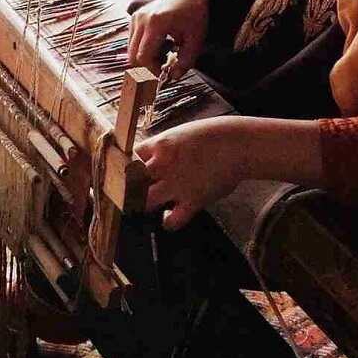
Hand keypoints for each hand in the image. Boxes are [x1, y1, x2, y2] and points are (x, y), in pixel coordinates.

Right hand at [128, 0, 211, 77]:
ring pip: (131, 50)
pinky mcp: (133, 18)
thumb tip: (173, 77)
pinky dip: (143, 48)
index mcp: (156, 23)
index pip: (144, 57)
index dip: (153, 70)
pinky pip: (132, 42)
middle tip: (165, 63)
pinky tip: (159, 43)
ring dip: (145, 56)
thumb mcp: (196, 39)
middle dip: (148, 65)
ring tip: (164, 50)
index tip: (165, 72)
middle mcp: (141, 19)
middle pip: (133, 56)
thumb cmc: (193, 14)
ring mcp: (135, 18)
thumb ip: (186, 60)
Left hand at [136, 115, 323, 229]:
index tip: (120, 174)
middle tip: (128, 195)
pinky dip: (167, 222)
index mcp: (158, 145)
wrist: (237, 144)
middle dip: (126, 189)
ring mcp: (177, 184)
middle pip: (130, 182)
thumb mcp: (177, 135)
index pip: (127, 158)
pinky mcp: (193, 200)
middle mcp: (163, 165)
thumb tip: (141, 159)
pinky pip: (172, 220)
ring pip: (145, 202)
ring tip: (148, 205)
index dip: (122, 167)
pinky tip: (168, 217)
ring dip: (144, 206)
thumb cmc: (207, 137)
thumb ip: (158, 149)